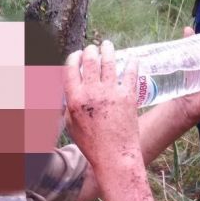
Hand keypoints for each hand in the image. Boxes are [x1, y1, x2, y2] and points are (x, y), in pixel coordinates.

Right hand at [64, 40, 139, 169]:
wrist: (115, 156)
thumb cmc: (91, 145)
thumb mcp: (71, 126)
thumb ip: (68, 107)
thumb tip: (67, 95)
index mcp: (75, 99)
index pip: (70, 69)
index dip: (73, 58)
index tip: (76, 55)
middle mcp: (92, 92)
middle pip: (89, 60)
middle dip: (90, 50)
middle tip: (92, 48)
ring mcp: (111, 92)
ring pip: (109, 61)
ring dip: (107, 49)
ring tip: (107, 44)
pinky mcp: (128, 96)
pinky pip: (130, 73)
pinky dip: (131, 63)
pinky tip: (132, 57)